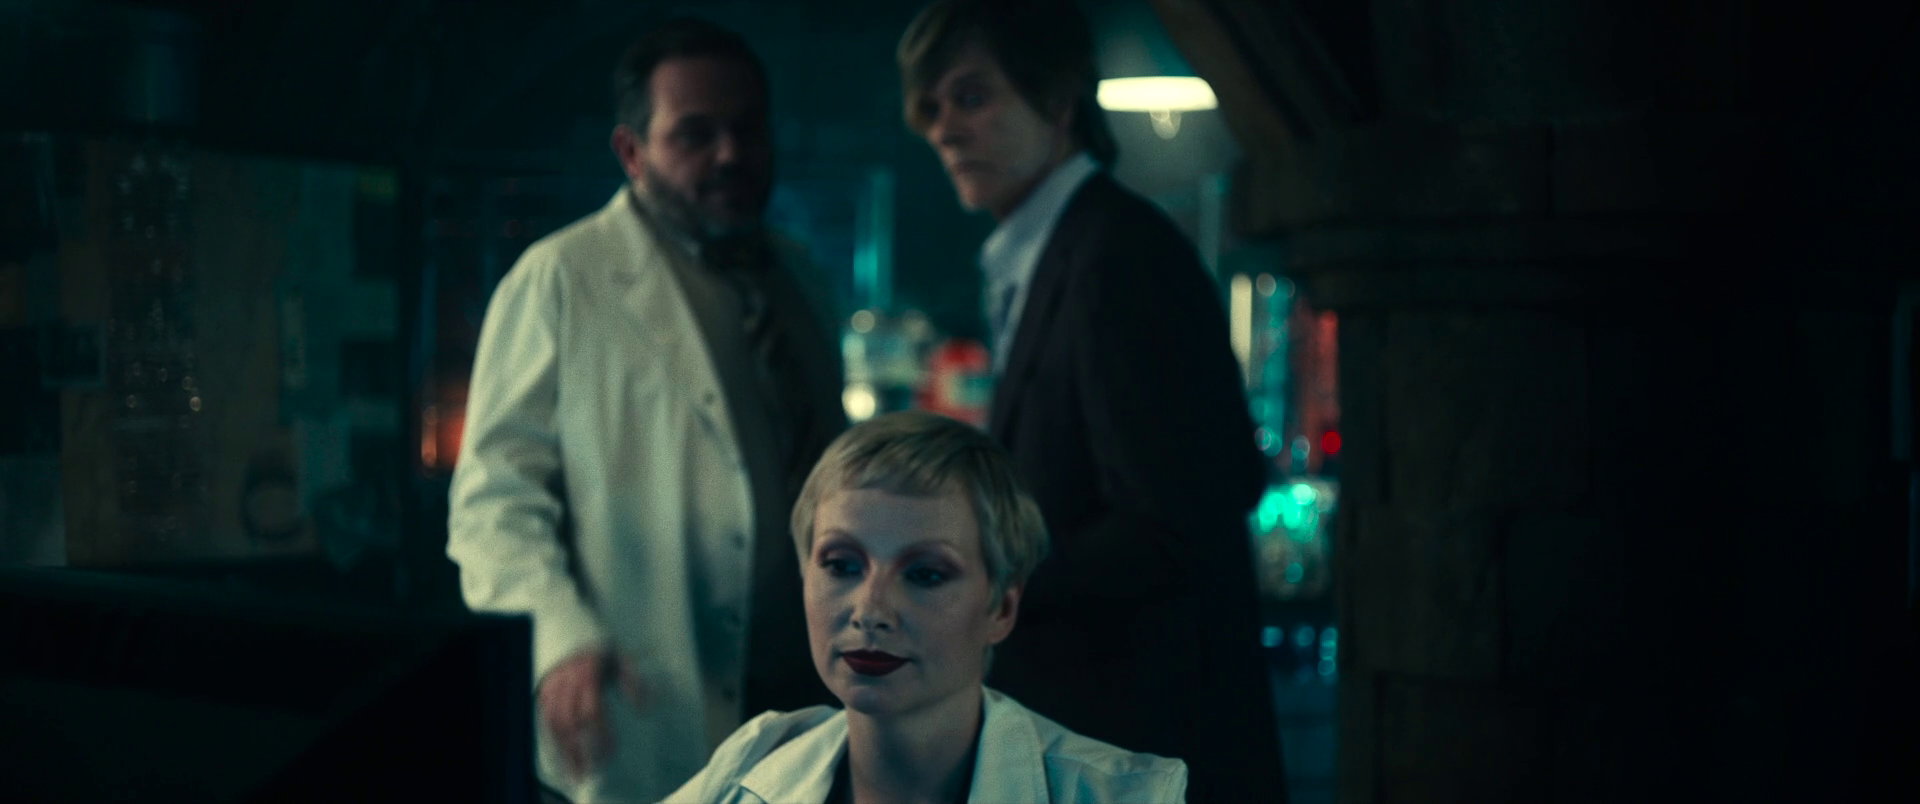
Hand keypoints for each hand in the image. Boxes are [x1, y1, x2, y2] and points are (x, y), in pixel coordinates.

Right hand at [538, 649, 647, 779]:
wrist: (572, 629)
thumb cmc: (601, 649)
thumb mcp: (622, 658)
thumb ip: (633, 681)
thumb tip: (645, 708)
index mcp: (587, 673)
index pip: (592, 710)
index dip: (601, 733)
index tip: (611, 751)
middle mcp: (566, 681)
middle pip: (570, 722)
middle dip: (580, 750)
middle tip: (592, 770)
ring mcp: (552, 687)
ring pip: (554, 724)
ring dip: (565, 750)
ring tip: (577, 770)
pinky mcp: (543, 692)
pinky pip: (545, 720)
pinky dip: (554, 740)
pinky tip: (564, 755)